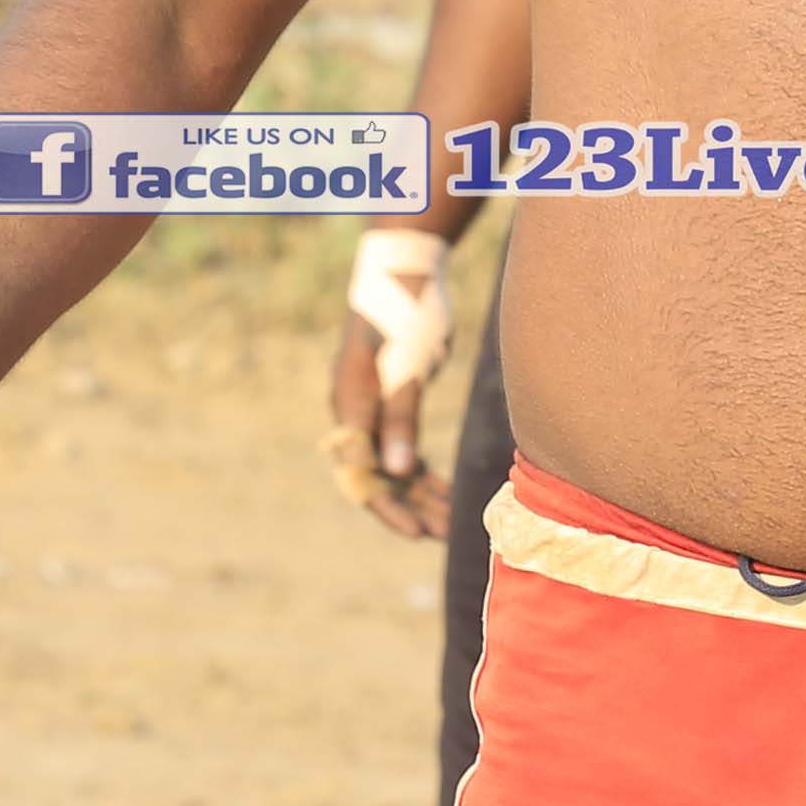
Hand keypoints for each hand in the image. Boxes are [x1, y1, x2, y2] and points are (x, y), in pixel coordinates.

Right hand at [322, 231, 453, 539]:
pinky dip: (423, 472)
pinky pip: (401, 449)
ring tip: (454, 522)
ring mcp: (371, 408)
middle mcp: (355, 414)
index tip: (418, 534)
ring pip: (392, 466)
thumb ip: (400, 420)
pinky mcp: (390, 400)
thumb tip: (395, 473)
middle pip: (378, 476)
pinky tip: (449, 493)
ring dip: (421, 494)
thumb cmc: (405, 314)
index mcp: (351, 407)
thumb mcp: (406, 368)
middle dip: (412, 507)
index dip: (389, 508)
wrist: (406, 270)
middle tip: (448, 534)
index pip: (363, 475)